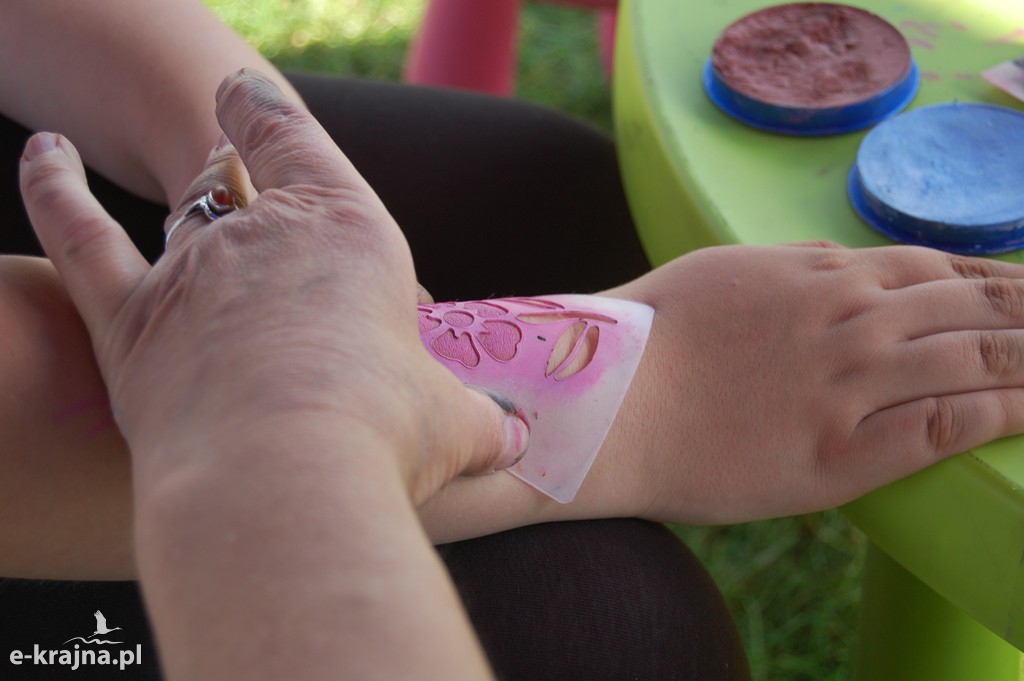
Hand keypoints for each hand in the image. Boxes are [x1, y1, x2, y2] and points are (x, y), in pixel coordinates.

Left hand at [18, 69, 527, 505]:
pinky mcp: (130, 321)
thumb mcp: (456, 428)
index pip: (294, 140)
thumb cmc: (383, 438)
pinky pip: (78, 232)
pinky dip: (50, 185)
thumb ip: (484, 423)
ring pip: (178, 222)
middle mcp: (265, 233)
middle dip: (239, 201)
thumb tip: (519, 440)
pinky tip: (42, 153)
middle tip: (246, 215)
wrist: (285, 480)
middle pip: (236, 193)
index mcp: (350, 232)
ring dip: (188, 222)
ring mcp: (193, 270)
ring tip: (197, 229)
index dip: (264, 111)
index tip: (243, 92)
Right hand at [421, 241, 1023, 538]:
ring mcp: (851, 387)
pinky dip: (1002, 414)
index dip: (995, 274)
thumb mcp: (725, 269)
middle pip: (971, 307)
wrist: (607, 406)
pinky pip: (945, 427)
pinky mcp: (843, 454)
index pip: (936, 265)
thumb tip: (847, 264)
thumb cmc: (651, 335)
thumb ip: (796, 264)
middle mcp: (850, 322)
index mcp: (820, 276)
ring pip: (975, 361)